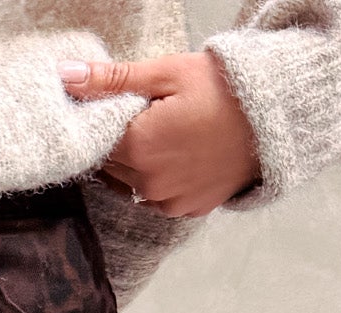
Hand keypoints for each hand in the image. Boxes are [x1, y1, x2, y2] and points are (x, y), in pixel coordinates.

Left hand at [60, 53, 259, 217]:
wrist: (275, 117)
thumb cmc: (223, 89)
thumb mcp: (166, 74)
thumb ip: (112, 80)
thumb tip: (65, 78)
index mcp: (139, 149)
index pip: (95, 142)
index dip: (101, 123)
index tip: (115, 106)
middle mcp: (148, 185)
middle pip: (111, 166)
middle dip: (118, 143)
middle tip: (143, 116)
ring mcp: (168, 202)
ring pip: (130, 185)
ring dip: (136, 163)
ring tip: (162, 134)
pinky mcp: (186, 210)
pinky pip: (156, 198)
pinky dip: (157, 180)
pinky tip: (177, 155)